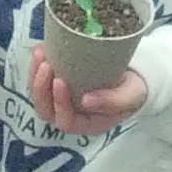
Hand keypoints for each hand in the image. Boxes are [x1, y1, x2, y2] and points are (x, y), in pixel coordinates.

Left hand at [29, 46, 147, 133]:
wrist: (135, 78)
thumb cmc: (133, 90)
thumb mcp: (131, 96)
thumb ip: (113, 102)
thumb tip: (86, 101)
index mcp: (88, 124)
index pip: (66, 121)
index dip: (59, 103)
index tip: (60, 81)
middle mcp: (72, 115)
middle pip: (46, 109)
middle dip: (41, 88)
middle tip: (46, 65)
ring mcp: (63, 99)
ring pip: (40, 93)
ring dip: (36, 74)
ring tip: (41, 53)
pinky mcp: (59, 83)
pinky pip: (42, 79)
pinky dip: (39, 64)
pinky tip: (43, 47)